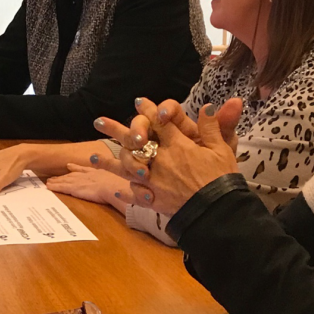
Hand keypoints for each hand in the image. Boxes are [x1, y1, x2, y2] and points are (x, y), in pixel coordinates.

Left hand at [46, 163, 129, 207]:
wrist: (115, 187)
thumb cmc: (120, 185)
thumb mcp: (119, 179)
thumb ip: (115, 181)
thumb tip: (121, 186)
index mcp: (97, 172)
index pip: (84, 169)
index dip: (76, 167)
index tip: (69, 165)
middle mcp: (87, 175)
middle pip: (72, 175)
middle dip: (63, 175)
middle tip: (54, 176)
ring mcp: (80, 181)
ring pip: (65, 180)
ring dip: (57, 181)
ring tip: (49, 182)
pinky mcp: (75, 188)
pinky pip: (62, 187)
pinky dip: (55, 186)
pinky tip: (49, 187)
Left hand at [92, 97, 242, 216]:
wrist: (218, 212)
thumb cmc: (222, 179)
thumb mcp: (222, 149)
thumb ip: (212, 127)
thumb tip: (208, 106)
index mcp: (178, 145)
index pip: (160, 122)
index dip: (149, 111)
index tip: (139, 102)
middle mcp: (160, 160)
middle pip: (133, 141)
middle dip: (115, 130)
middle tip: (98, 121)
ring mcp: (153, 180)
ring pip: (125, 167)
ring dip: (107, 162)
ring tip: (91, 157)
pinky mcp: (154, 199)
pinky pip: (135, 194)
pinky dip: (125, 192)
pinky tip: (116, 190)